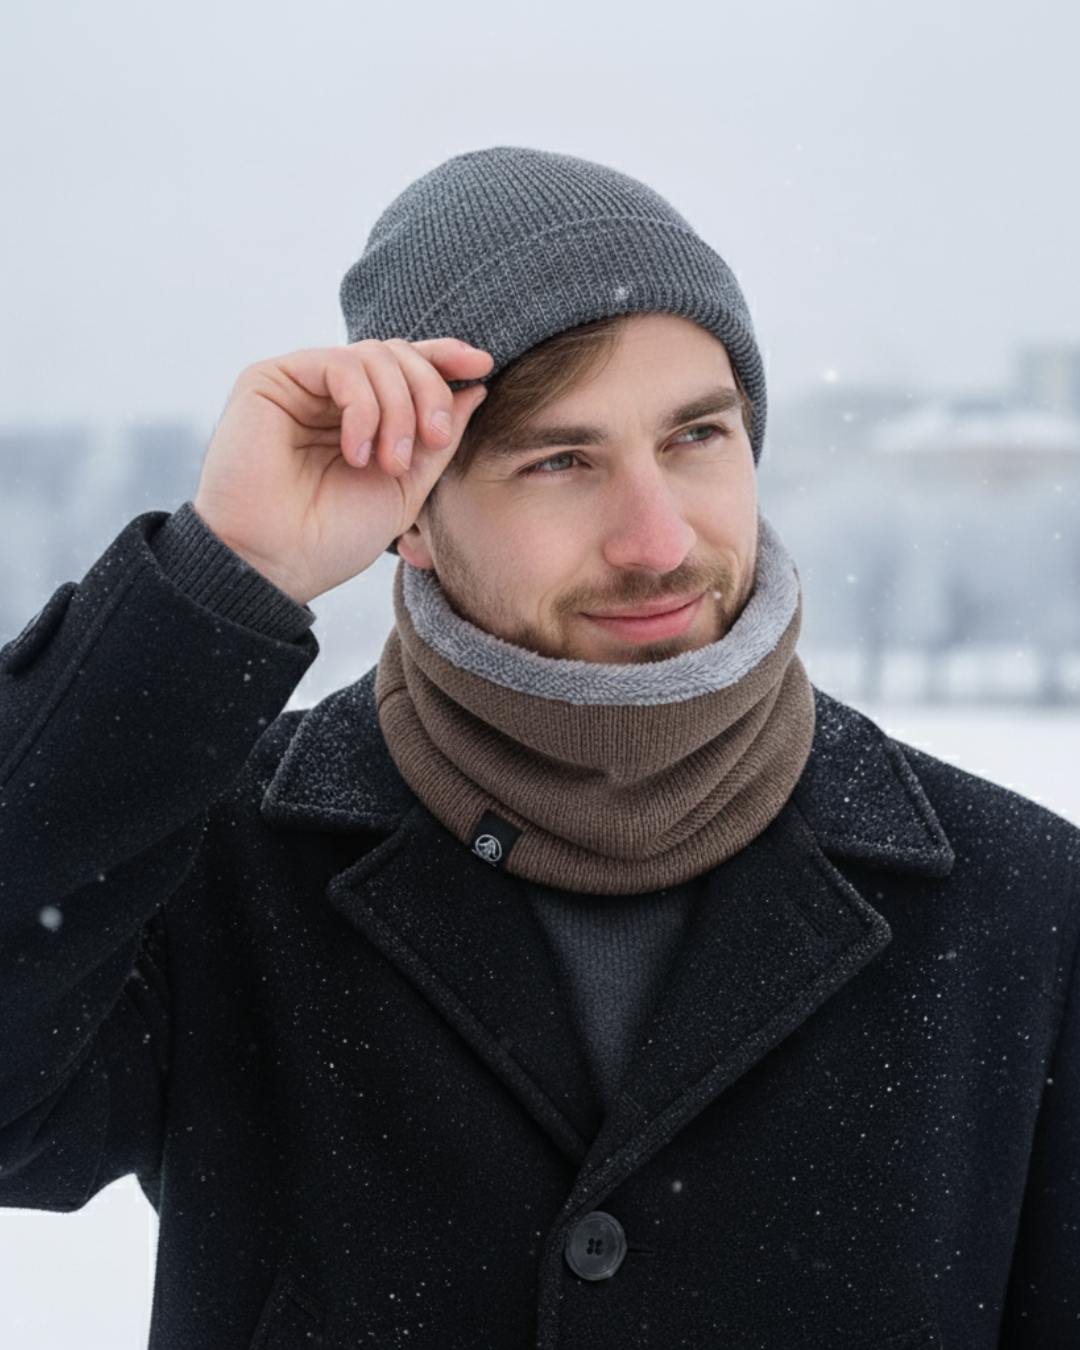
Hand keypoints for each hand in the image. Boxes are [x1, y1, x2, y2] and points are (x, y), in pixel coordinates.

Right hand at [193, 338, 492, 603]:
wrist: (276, 564)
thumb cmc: (332, 538)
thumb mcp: (406, 489)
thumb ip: (437, 440)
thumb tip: (475, 387)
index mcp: (362, 417)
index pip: (407, 368)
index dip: (445, 358)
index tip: (482, 366)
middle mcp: (330, 395)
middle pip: (398, 354)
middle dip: (429, 392)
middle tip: (434, 439)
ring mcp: (301, 385)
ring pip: (374, 355)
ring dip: (398, 408)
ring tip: (389, 464)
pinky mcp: (270, 379)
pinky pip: (339, 364)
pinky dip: (363, 406)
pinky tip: (357, 452)